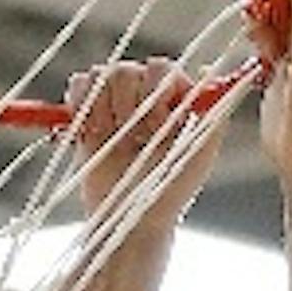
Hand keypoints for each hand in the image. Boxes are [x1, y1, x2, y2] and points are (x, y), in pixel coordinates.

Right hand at [66, 58, 221, 229]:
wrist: (129, 221)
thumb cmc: (168, 192)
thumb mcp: (200, 155)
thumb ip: (213, 114)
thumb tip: (206, 70)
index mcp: (173, 99)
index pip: (161, 69)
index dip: (155, 92)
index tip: (157, 126)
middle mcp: (145, 95)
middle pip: (127, 69)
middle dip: (128, 107)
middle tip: (133, 141)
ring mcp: (115, 102)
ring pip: (102, 74)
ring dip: (105, 109)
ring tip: (114, 142)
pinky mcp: (87, 113)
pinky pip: (78, 85)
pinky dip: (81, 102)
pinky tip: (90, 132)